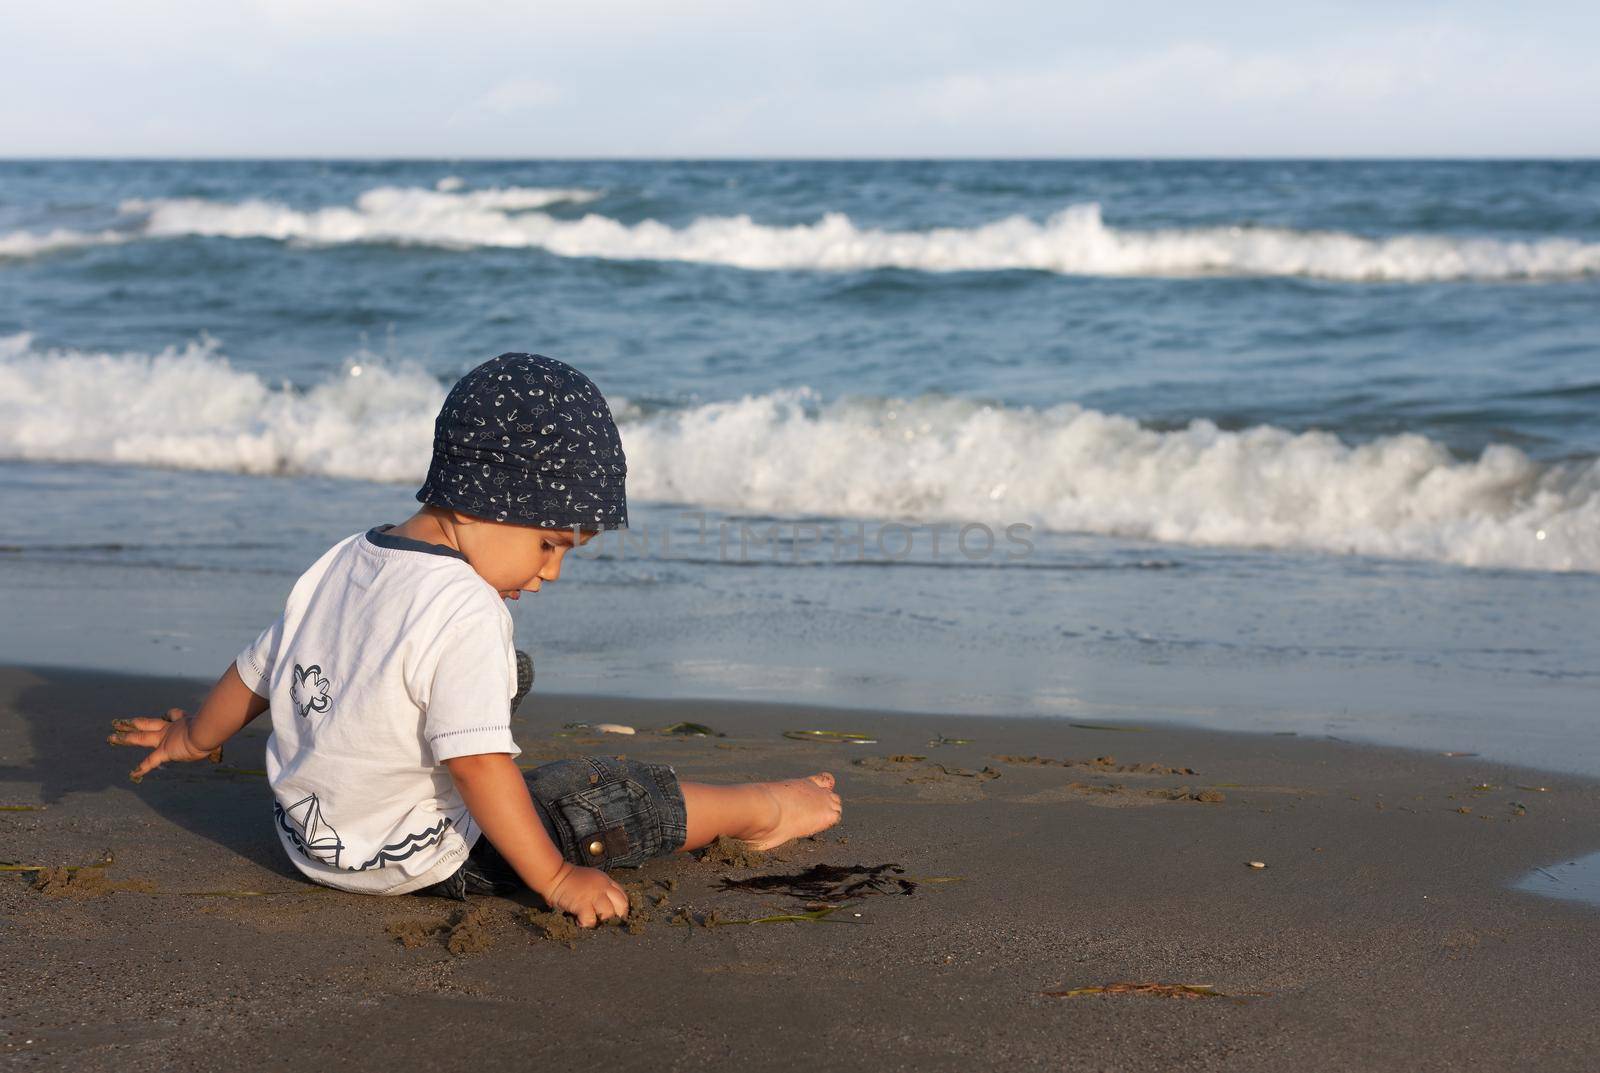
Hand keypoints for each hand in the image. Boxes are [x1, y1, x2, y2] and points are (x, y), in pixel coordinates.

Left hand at [107, 708, 222, 782]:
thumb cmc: (214, 727)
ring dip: (124, 738)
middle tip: (123, 722)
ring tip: (111, 738)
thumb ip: (224, 720)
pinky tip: (133, 775)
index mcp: (183, 722)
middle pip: (148, 723)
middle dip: (135, 723)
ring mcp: (164, 738)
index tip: (169, 714)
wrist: (206, 731)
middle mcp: (170, 728)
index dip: (171, 714)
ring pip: (139, 737)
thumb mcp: (219, 723)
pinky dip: (142, 769)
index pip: (173, 715)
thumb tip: (239, 714)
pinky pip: (150, 762)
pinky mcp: (163, 750)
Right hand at [539, 863, 628, 928]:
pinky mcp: (583, 903)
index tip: (616, 917)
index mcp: (606, 881)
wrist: (554, 875)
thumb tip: (607, 907)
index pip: (623, 897)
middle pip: (621, 906)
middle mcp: (603, 887)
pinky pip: (591, 920)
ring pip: (608, 914)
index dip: (621, 909)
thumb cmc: (569, 879)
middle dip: (615, 917)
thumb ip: (601, 890)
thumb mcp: (591, 879)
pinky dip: (585, 923)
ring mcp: (594, 895)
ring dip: (599, 921)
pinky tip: (578, 920)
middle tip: (605, 923)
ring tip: (589, 920)